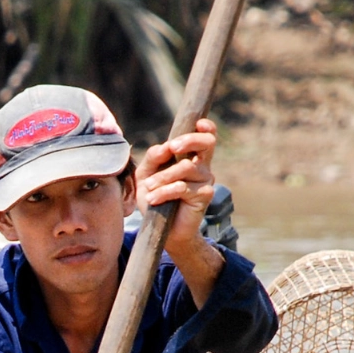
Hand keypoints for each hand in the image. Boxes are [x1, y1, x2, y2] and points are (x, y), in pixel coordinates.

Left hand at [134, 118, 217, 255]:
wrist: (161, 229)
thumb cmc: (155, 198)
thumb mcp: (147, 175)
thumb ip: (154, 158)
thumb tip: (165, 147)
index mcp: (191, 157)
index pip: (206, 136)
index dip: (206, 127)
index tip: (198, 123)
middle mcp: (203, 166)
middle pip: (207, 143)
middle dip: (189, 140)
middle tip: (172, 148)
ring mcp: (206, 180)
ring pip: (185, 167)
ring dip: (163, 178)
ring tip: (149, 189)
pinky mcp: (205, 195)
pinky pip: (182, 187)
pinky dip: (164, 192)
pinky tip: (153, 200)